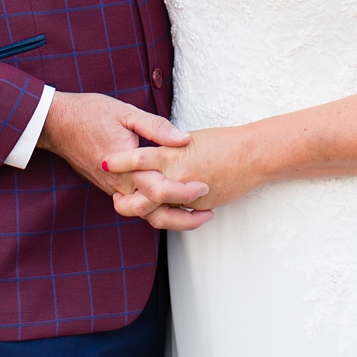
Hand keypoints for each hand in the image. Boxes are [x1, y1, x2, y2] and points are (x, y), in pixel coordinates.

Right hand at [38, 92, 207, 210]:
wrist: (57, 124)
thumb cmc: (90, 113)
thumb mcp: (126, 111)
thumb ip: (156, 127)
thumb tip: (183, 139)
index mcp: (126, 165)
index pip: (159, 188)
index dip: (184, 191)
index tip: (205, 186)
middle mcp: (119, 183)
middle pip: (154, 212)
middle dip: (182, 218)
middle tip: (207, 212)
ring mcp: (113, 188)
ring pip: (144, 214)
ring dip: (170, 218)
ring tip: (194, 214)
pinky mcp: (110, 187)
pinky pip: (135, 206)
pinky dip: (155, 209)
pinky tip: (172, 203)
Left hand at [103, 127, 258, 226]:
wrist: (252, 155)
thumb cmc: (223, 142)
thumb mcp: (190, 140)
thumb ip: (169, 149)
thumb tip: (154, 156)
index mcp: (171, 155)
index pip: (137, 159)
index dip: (119, 162)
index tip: (104, 162)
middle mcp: (176, 177)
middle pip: (141, 196)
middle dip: (125, 201)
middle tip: (116, 198)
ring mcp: (187, 195)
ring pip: (157, 212)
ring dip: (144, 212)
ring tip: (136, 208)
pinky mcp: (199, 207)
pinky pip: (178, 216)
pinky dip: (169, 215)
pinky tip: (164, 212)